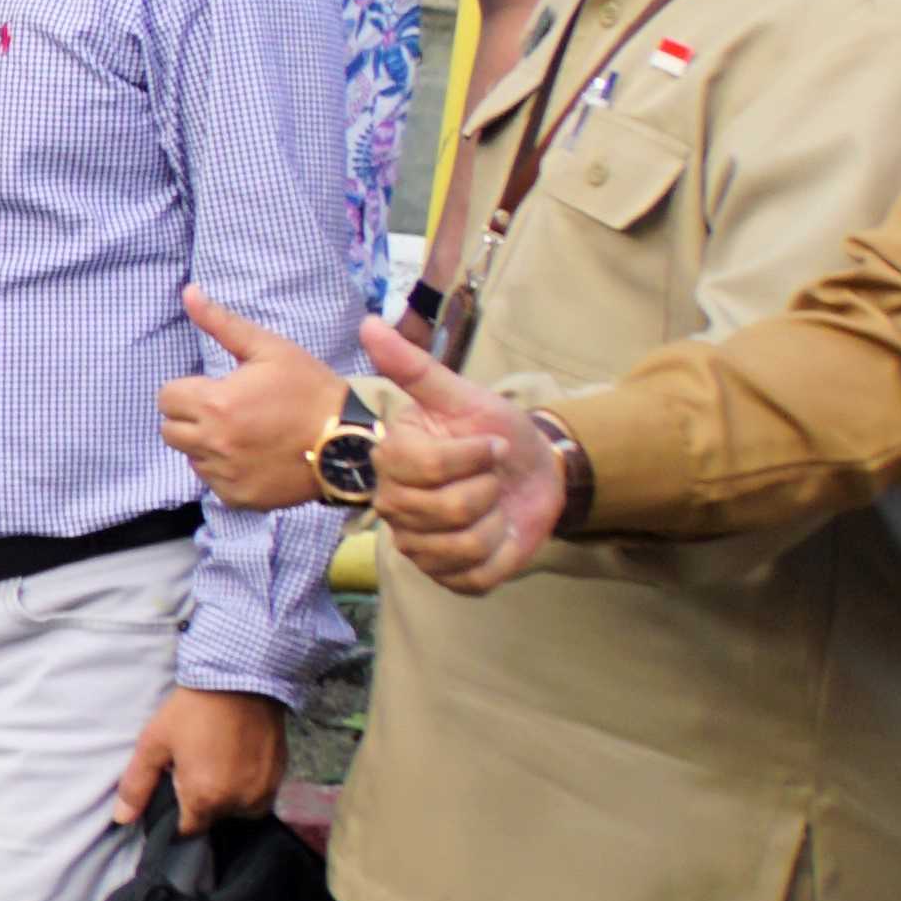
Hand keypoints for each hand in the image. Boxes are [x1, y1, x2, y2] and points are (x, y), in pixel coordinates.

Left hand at [112, 686, 289, 827]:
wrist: (240, 680)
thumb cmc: (192, 712)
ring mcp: (264, 790)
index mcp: (206, 799)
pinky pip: (260, 793)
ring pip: (240, 809)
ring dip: (227, 795)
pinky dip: (247, 784)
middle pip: (215, 818)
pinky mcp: (281, 776)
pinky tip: (235, 759)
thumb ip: (137, 785)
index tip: (174, 794)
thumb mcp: (154, 744)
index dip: (177, 817)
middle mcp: (239, 802)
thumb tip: (121, 819)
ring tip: (215, 762)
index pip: (189, 830)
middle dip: (202, 801)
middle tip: (193, 768)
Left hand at [153, 288, 351, 509]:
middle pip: (170, 430)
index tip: (214, 389)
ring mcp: (226, 474)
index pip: (165, 398)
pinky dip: (224, 470)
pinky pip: (212, 482)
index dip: (187, 390)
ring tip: (244, 432)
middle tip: (227, 410)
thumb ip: (222, 323)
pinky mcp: (240, 497)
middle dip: (191, 417)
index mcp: (215, 403)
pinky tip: (253, 456)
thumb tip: (188, 292)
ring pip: (190, 456)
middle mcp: (214, 443)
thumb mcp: (269, 348)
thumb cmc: (310, 388)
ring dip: (206, 444)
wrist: (351, 439)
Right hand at [359, 321, 569, 591]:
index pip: (422, 468)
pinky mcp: (445, 574)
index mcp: (392, 460)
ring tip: (493, 505)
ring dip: (494, 523)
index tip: (493, 443)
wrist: (533, 472)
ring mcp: (416, 544)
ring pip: (459, 546)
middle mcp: (393, 504)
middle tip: (491, 475)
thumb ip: (414, 367)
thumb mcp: (463, 395)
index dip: (471, 456)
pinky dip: (498, 556)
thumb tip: (367, 323)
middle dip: (487, 488)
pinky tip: (497, 535)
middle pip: (444, 510)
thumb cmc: (494, 429)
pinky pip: (471, 577)